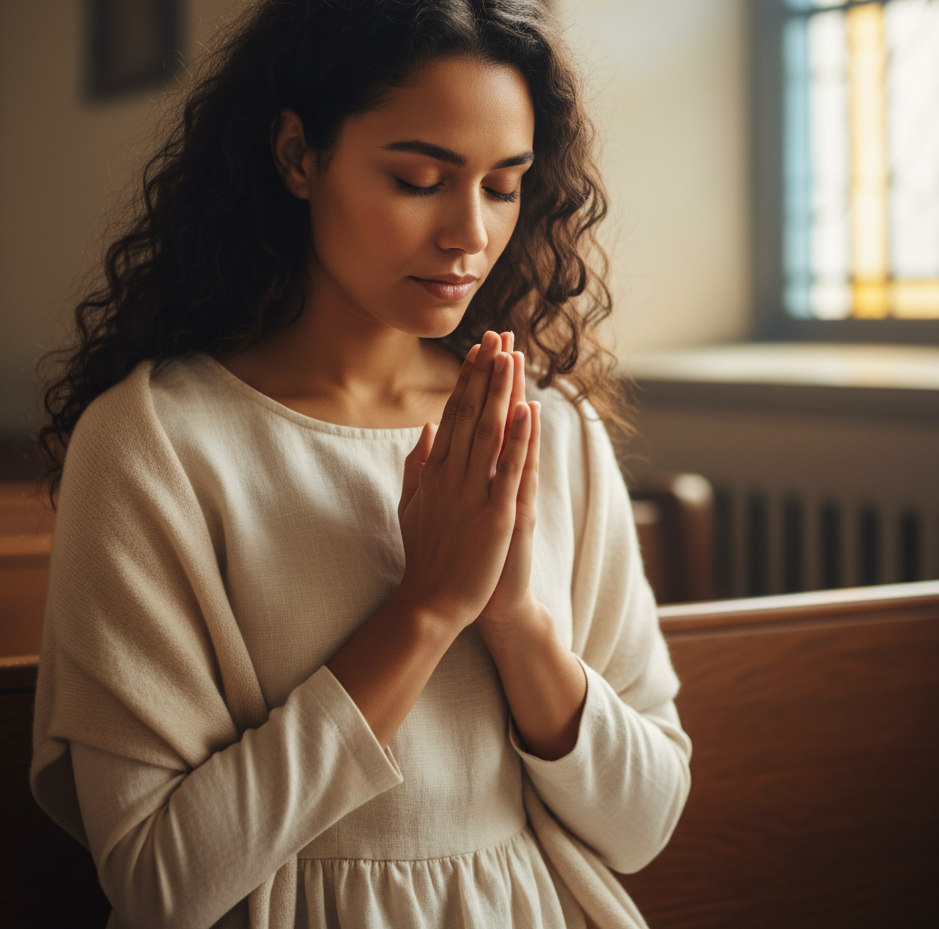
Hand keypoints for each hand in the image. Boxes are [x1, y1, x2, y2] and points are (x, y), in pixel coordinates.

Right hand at [396, 330, 532, 629]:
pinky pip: (509, 471)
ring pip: (489, 433)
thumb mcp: (411, 504)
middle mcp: (451, 476)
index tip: (478, 349)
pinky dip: (518, 440)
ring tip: (511, 358)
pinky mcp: (495, 517)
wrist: (431, 602)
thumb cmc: (426, 555)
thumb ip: (418, 464)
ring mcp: (473, 494)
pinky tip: (527, 412)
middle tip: (496, 336)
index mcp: (434, 471)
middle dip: (485, 373)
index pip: (453, 414)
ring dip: (501, 393)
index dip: (467, 380)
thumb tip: (427, 427)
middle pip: (470, 414)